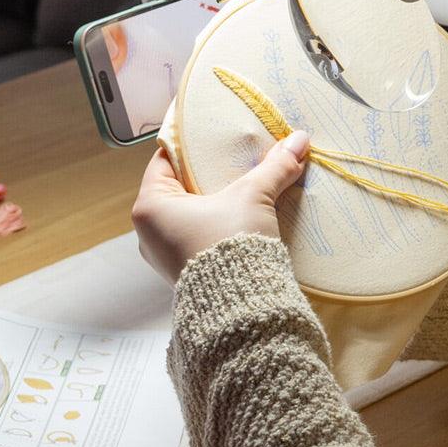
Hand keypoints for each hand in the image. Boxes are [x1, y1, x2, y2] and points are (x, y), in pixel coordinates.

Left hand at [132, 131, 310, 284]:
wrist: (241, 310)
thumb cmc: (231, 246)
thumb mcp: (253, 198)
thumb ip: (274, 167)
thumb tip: (298, 139)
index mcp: (150, 206)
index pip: (165, 160)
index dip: (190, 146)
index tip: (213, 135)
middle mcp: (148, 231)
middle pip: (177, 187)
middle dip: (206, 173)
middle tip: (231, 158)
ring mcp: (163, 255)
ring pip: (187, 214)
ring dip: (211, 202)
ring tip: (238, 186)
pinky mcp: (182, 274)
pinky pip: (194, 237)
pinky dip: (213, 225)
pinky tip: (237, 218)